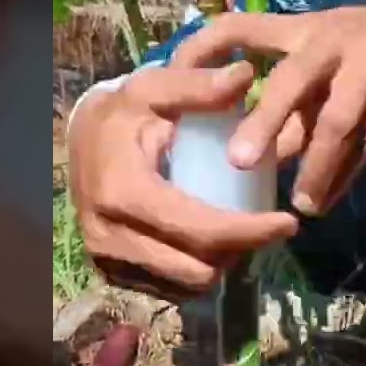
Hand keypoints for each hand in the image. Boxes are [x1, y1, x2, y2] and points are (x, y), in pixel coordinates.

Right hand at [68, 62, 298, 300]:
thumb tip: (245, 75)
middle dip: (239, 251)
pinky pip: (167, 289)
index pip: (199, 230)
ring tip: (239, 232)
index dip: (249, 232)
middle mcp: (111, 236)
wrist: (78, 140)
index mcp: (125, 193)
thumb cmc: (123, 113)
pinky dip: (195, 271)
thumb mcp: (155, 89)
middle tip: (266, 227)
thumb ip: (198, 86)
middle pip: (196, 268)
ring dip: (219, 264)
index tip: (288, 224)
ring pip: (185, 285)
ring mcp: (109, 260)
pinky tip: (210, 244)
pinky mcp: (111, 272)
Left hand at [172, 0, 365, 215]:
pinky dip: (347, 176)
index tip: (173, 84)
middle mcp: (329, 43)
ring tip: (300, 205)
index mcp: (300, 31)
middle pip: (292, 79)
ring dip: (314, 167)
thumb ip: (292, 101)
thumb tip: (249, 159)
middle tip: (238, 162)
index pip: (239, 27)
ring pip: (334, 122)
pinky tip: (328, 201)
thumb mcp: (326, 58)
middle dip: (264, 122)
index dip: (201, 52)